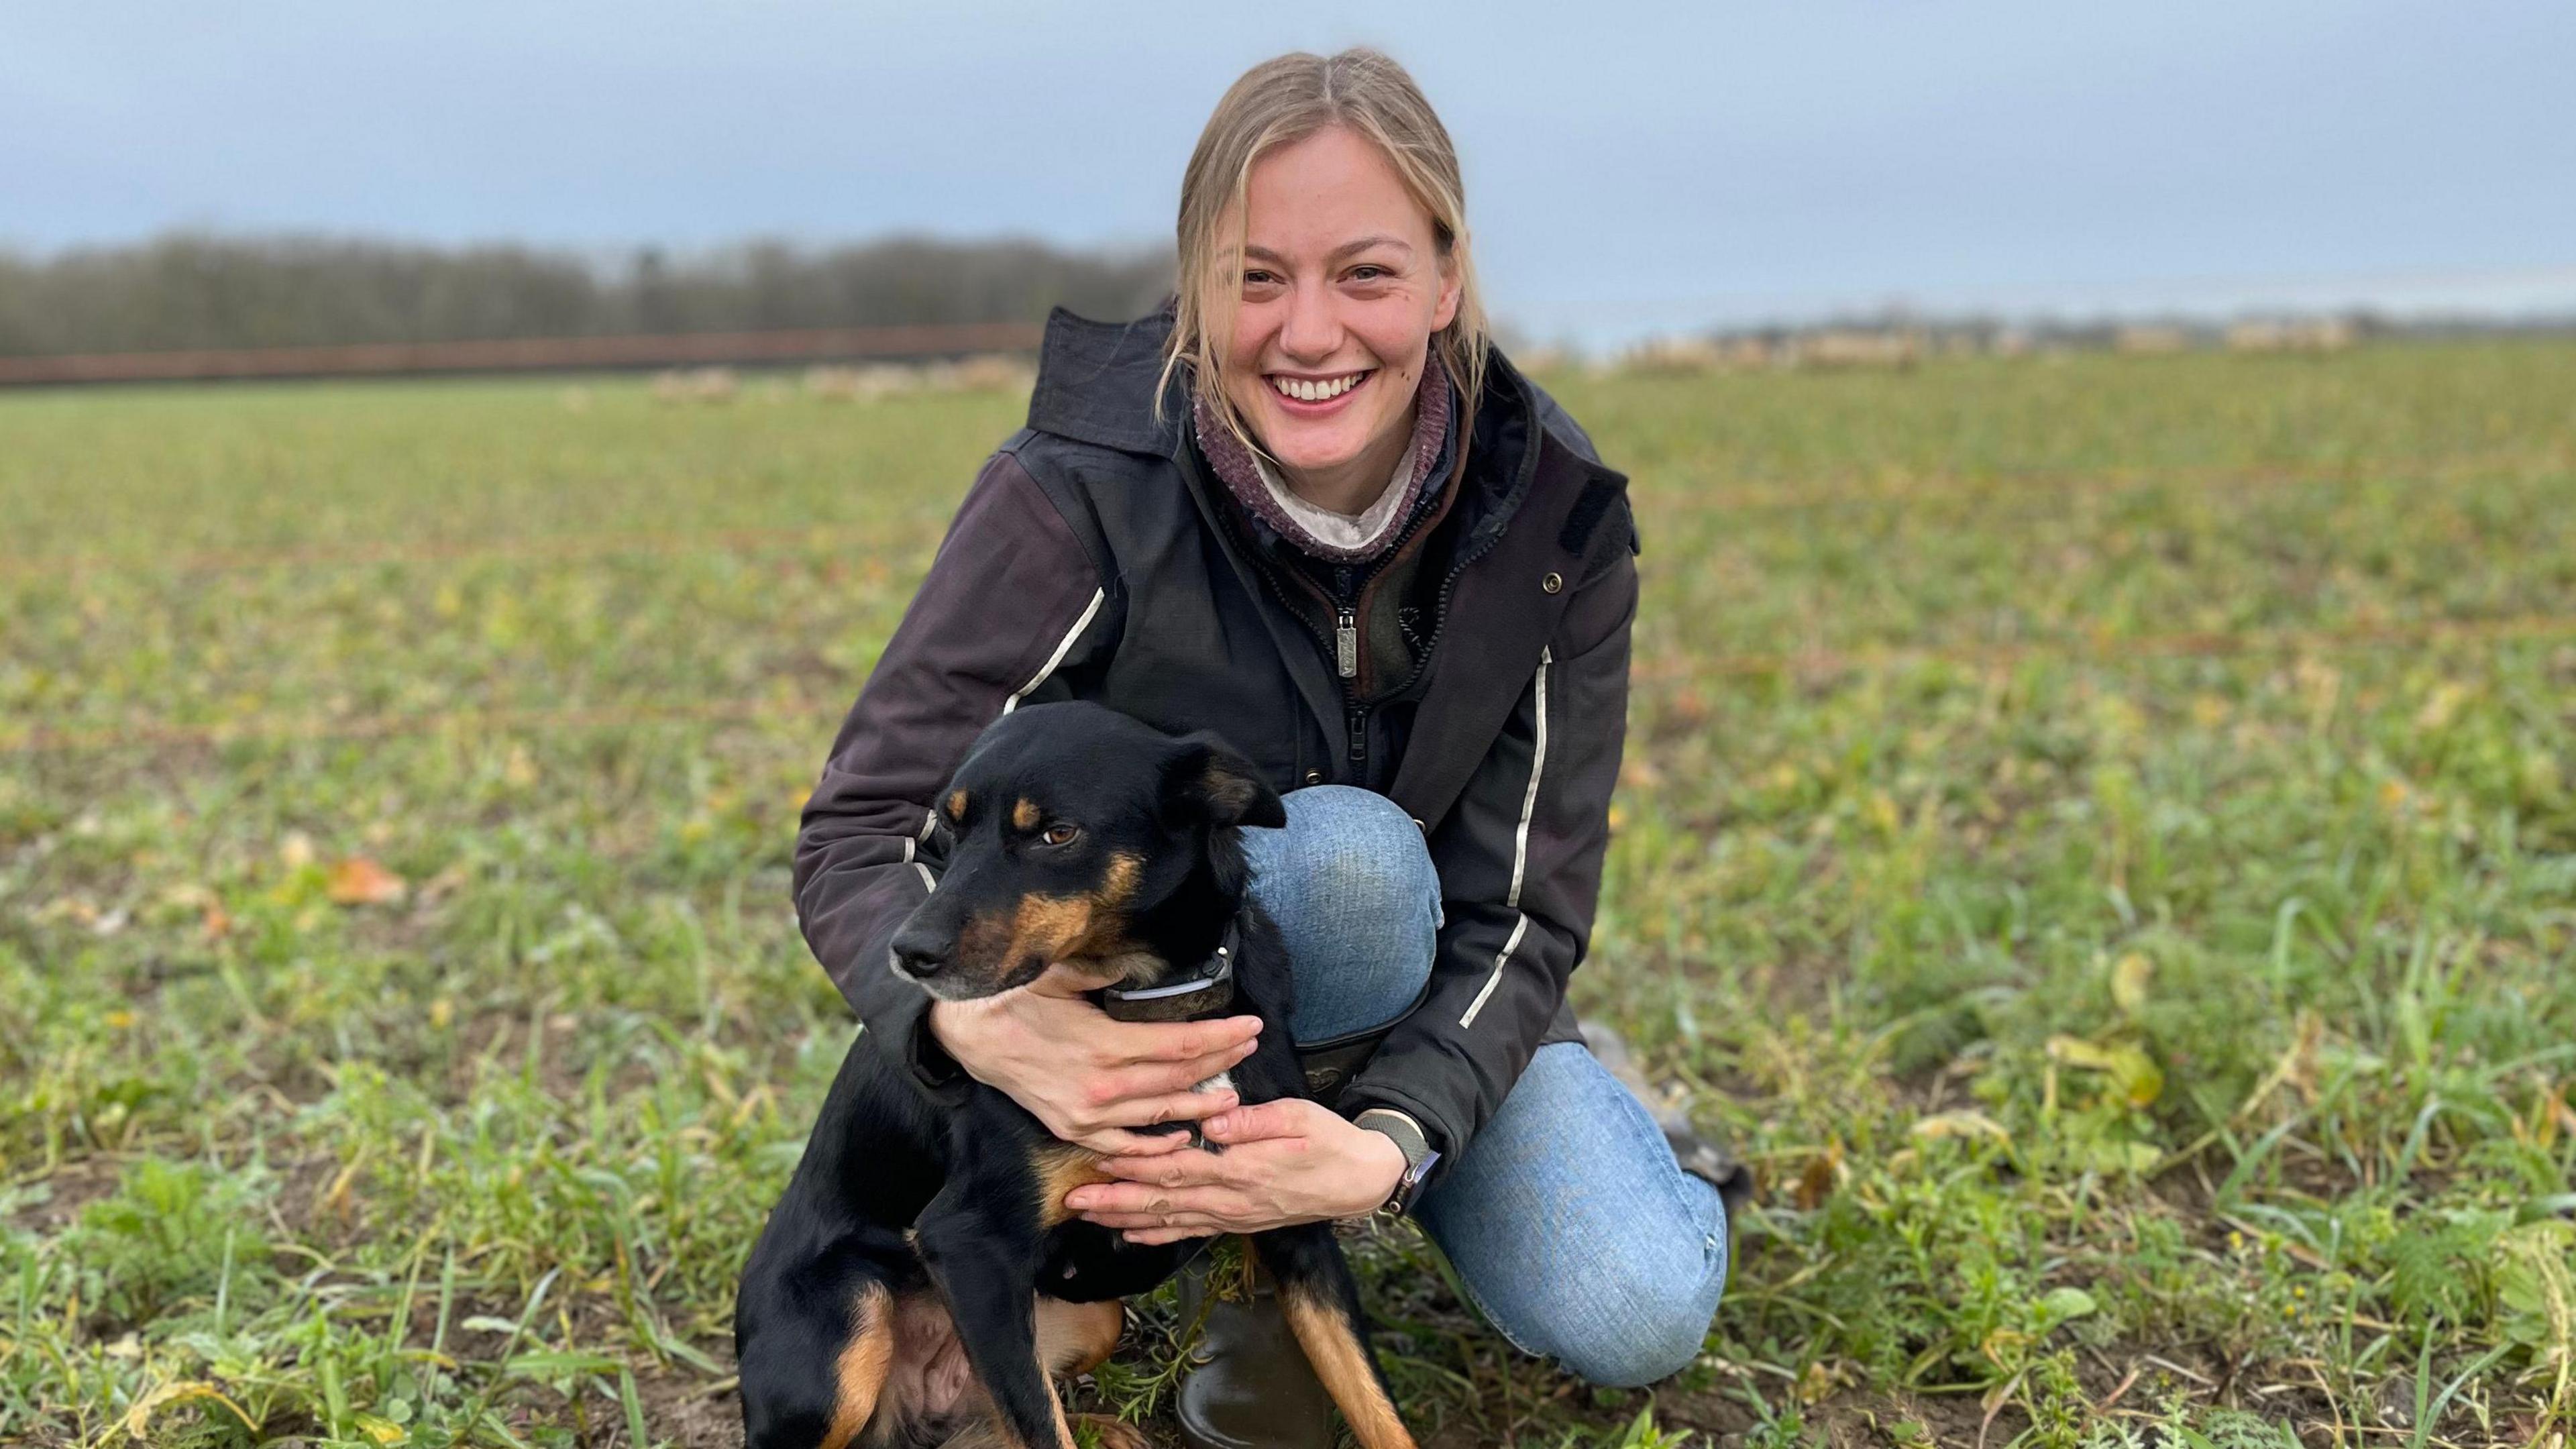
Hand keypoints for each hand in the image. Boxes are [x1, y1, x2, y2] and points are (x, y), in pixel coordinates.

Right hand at [926, 963, 1262, 1156]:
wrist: (970, 1035)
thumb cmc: (1016, 999)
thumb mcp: (1064, 974)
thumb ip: (1108, 970)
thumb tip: (1146, 959)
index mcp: (1105, 1045)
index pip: (1180, 1044)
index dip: (1221, 1036)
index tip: (1251, 1025)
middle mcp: (1103, 1087)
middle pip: (1179, 1078)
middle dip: (1221, 1062)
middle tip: (1251, 1047)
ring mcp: (1088, 1116)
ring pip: (1160, 1116)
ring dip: (1200, 1105)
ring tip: (1233, 1093)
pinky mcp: (1073, 1131)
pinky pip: (1124, 1147)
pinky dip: (1156, 1145)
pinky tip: (1182, 1135)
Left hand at [1062, 1099, 1408, 1243]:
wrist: (1360, 1181)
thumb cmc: (1329, 1141)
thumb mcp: (1299, 1117)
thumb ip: (1255, 1121)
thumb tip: (1216, 1121)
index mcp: (1243, 1170)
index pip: (1178, 1166)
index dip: (1137, 1164)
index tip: (1100, 1156)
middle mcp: (1231, 1199)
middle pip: (1163, 1200)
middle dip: (1115, 1200)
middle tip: (1073, 1200)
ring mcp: (1232, 1215)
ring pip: (1169, 1220)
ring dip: (1125, 1219)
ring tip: (1088, 1217)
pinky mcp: (1237, 1221)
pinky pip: (1190, 1232)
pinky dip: (1158, 1235)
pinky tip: (1131, 1237)